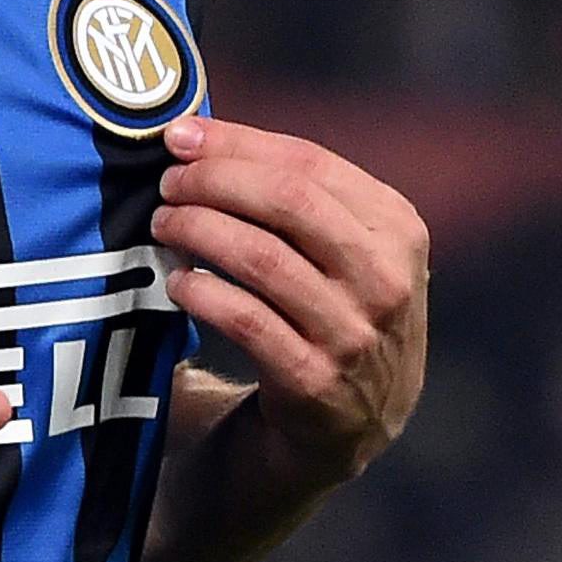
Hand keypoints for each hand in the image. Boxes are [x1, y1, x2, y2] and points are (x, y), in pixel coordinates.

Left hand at [151, 115, 428, 486]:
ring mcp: (356, 335)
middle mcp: (387, 279)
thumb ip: (292, 197)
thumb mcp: (345, 252)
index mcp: (398, 228)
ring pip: (263, 258)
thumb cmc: (329, 314)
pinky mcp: (316, 383)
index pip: (309, 163)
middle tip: (167, 183)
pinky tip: (176, 282)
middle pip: (290, 201)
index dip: (237, 143)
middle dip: (215, 181)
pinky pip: (246, 321)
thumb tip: (196, 134)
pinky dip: (202, 292)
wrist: (349, 427)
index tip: (179, 135)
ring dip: (199, 231)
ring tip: (164, 225)